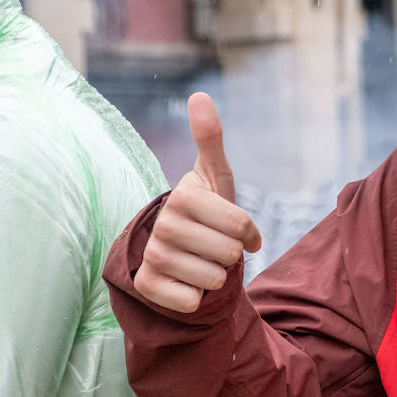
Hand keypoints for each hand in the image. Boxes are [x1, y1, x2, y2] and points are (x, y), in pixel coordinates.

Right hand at [133, 92, 261, 312]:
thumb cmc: (204, 211)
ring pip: (214, 280)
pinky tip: (186, 282)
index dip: (249, 234)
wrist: (174, 250)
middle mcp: (163, 225)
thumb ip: (210, 139)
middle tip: (214, 247)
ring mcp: (152, 257)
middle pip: (230, 255)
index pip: (242, 228)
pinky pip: (192, 302)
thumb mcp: (214, 177)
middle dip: (231, 255)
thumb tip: (200, 94)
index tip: (239, 231)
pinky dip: (197, 298)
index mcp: (183, 197)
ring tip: (201, 262)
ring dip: (216, 276)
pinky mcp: (147, 287)